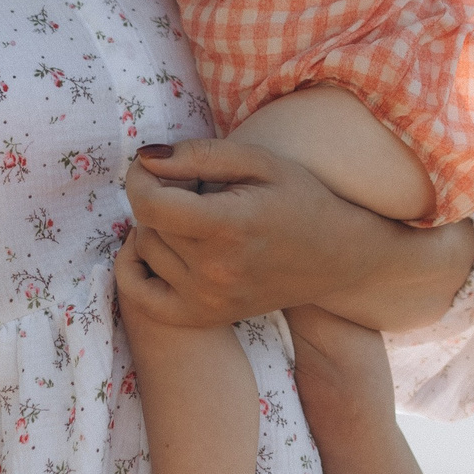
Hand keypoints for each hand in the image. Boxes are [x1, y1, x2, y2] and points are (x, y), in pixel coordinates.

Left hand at [115, 139, 473, 333]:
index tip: (152, 165)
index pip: (149, 204)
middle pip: (148, 224)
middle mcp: (214, 272)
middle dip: (158, 197)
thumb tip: (145, 159)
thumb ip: (199, 156)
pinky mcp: (204, 317)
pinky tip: (156, 248)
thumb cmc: (301, 199)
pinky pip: (140, 295)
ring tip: (191, 217)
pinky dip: (135, 268)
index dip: (140, 177)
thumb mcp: (259, 162)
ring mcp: (208, 301)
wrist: (338, 257)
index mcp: (229, 227)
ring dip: (156, 228)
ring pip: (146, 251)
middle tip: (190, 188)